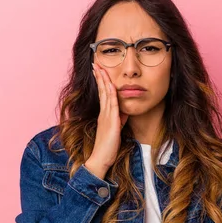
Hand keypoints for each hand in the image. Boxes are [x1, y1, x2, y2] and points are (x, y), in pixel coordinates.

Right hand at [84, 62, 128, 178]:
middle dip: (100, 76)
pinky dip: (111, 95)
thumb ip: (119, 120)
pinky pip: (112, 106)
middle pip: (102, 91)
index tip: (99, 70)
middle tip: (96, 63)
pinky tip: (111, 86)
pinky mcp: (111, 123)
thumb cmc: (108, 147)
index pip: (102, 94)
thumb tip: (125, 112)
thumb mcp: (116, 130)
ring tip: (100, 69)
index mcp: (104, 114)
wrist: (101, 159)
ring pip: (106, 95)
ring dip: (103, 81)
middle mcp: (103, 113)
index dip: (101, 82)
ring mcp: (106, 117)